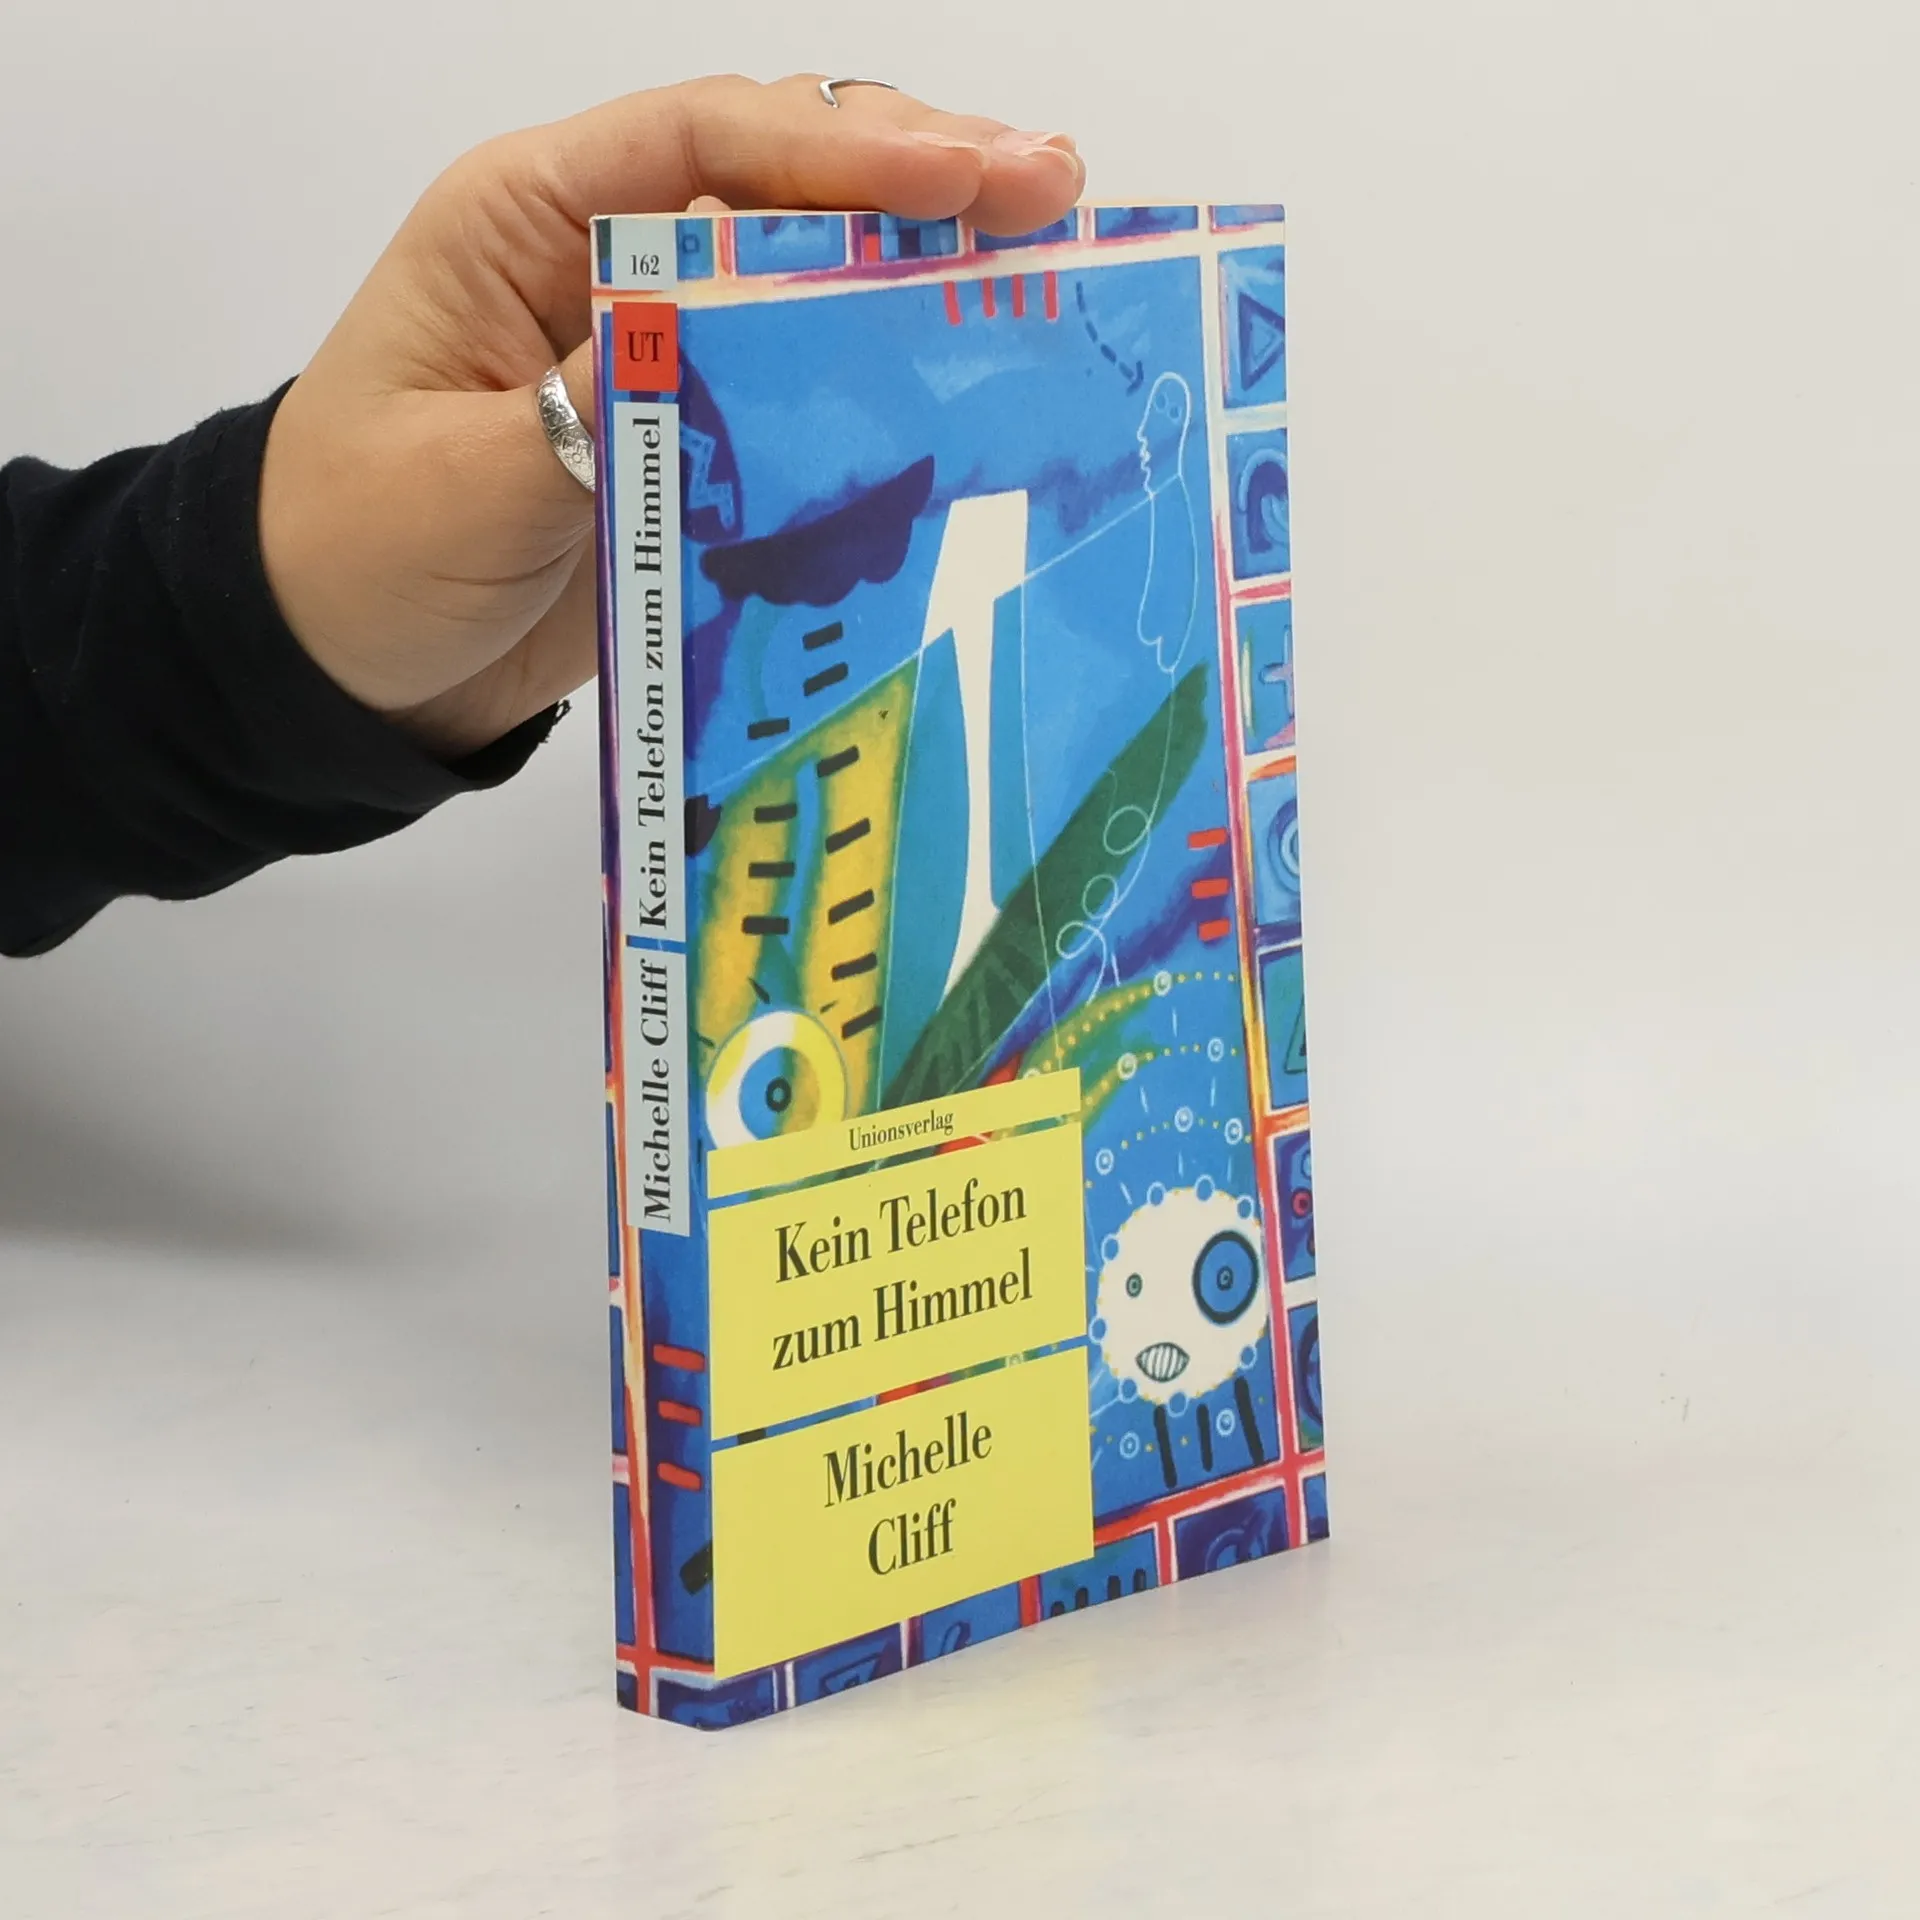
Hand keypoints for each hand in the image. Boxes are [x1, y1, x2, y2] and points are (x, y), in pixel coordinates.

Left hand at [257, 76, 1083, 758]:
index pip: (704, 144)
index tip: (959, 175)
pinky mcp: (697, 442)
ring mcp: (662, 352)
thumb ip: (594, 404)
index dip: (840, 150)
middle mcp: (608, 262)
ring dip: (925, 266)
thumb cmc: (354, 549)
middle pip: (784, 182)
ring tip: (1046, 259)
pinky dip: (891, 381)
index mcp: (528, 220)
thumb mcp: (464, 479)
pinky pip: (810, 395)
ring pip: (814, 278)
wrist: (340, 665)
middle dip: (920, 176)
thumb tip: (720, 340)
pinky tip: (971, 375)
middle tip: (1051, 194)